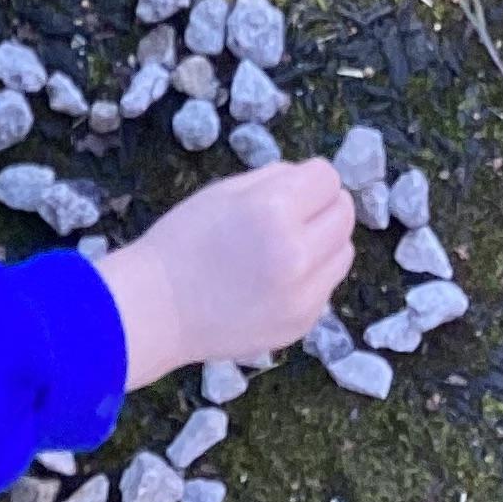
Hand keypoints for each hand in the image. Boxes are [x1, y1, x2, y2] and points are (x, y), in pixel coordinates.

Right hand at [92, 157, 354, 390]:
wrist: (157, 310)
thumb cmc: (182, 243)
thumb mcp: (222, 192)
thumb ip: (274, 179)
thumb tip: (311, 180)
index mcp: (274, 211)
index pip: (328, 178)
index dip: (310, 179)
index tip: (292, 189)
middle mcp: (298, 253)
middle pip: (344, 214)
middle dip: (323, 208)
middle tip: (293, 216)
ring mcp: (304, 295)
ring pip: (344, 252)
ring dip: (323, 243)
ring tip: (284, 249)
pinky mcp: (303, 323)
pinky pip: (326, 287)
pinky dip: (310, 278)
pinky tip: (274, 281)